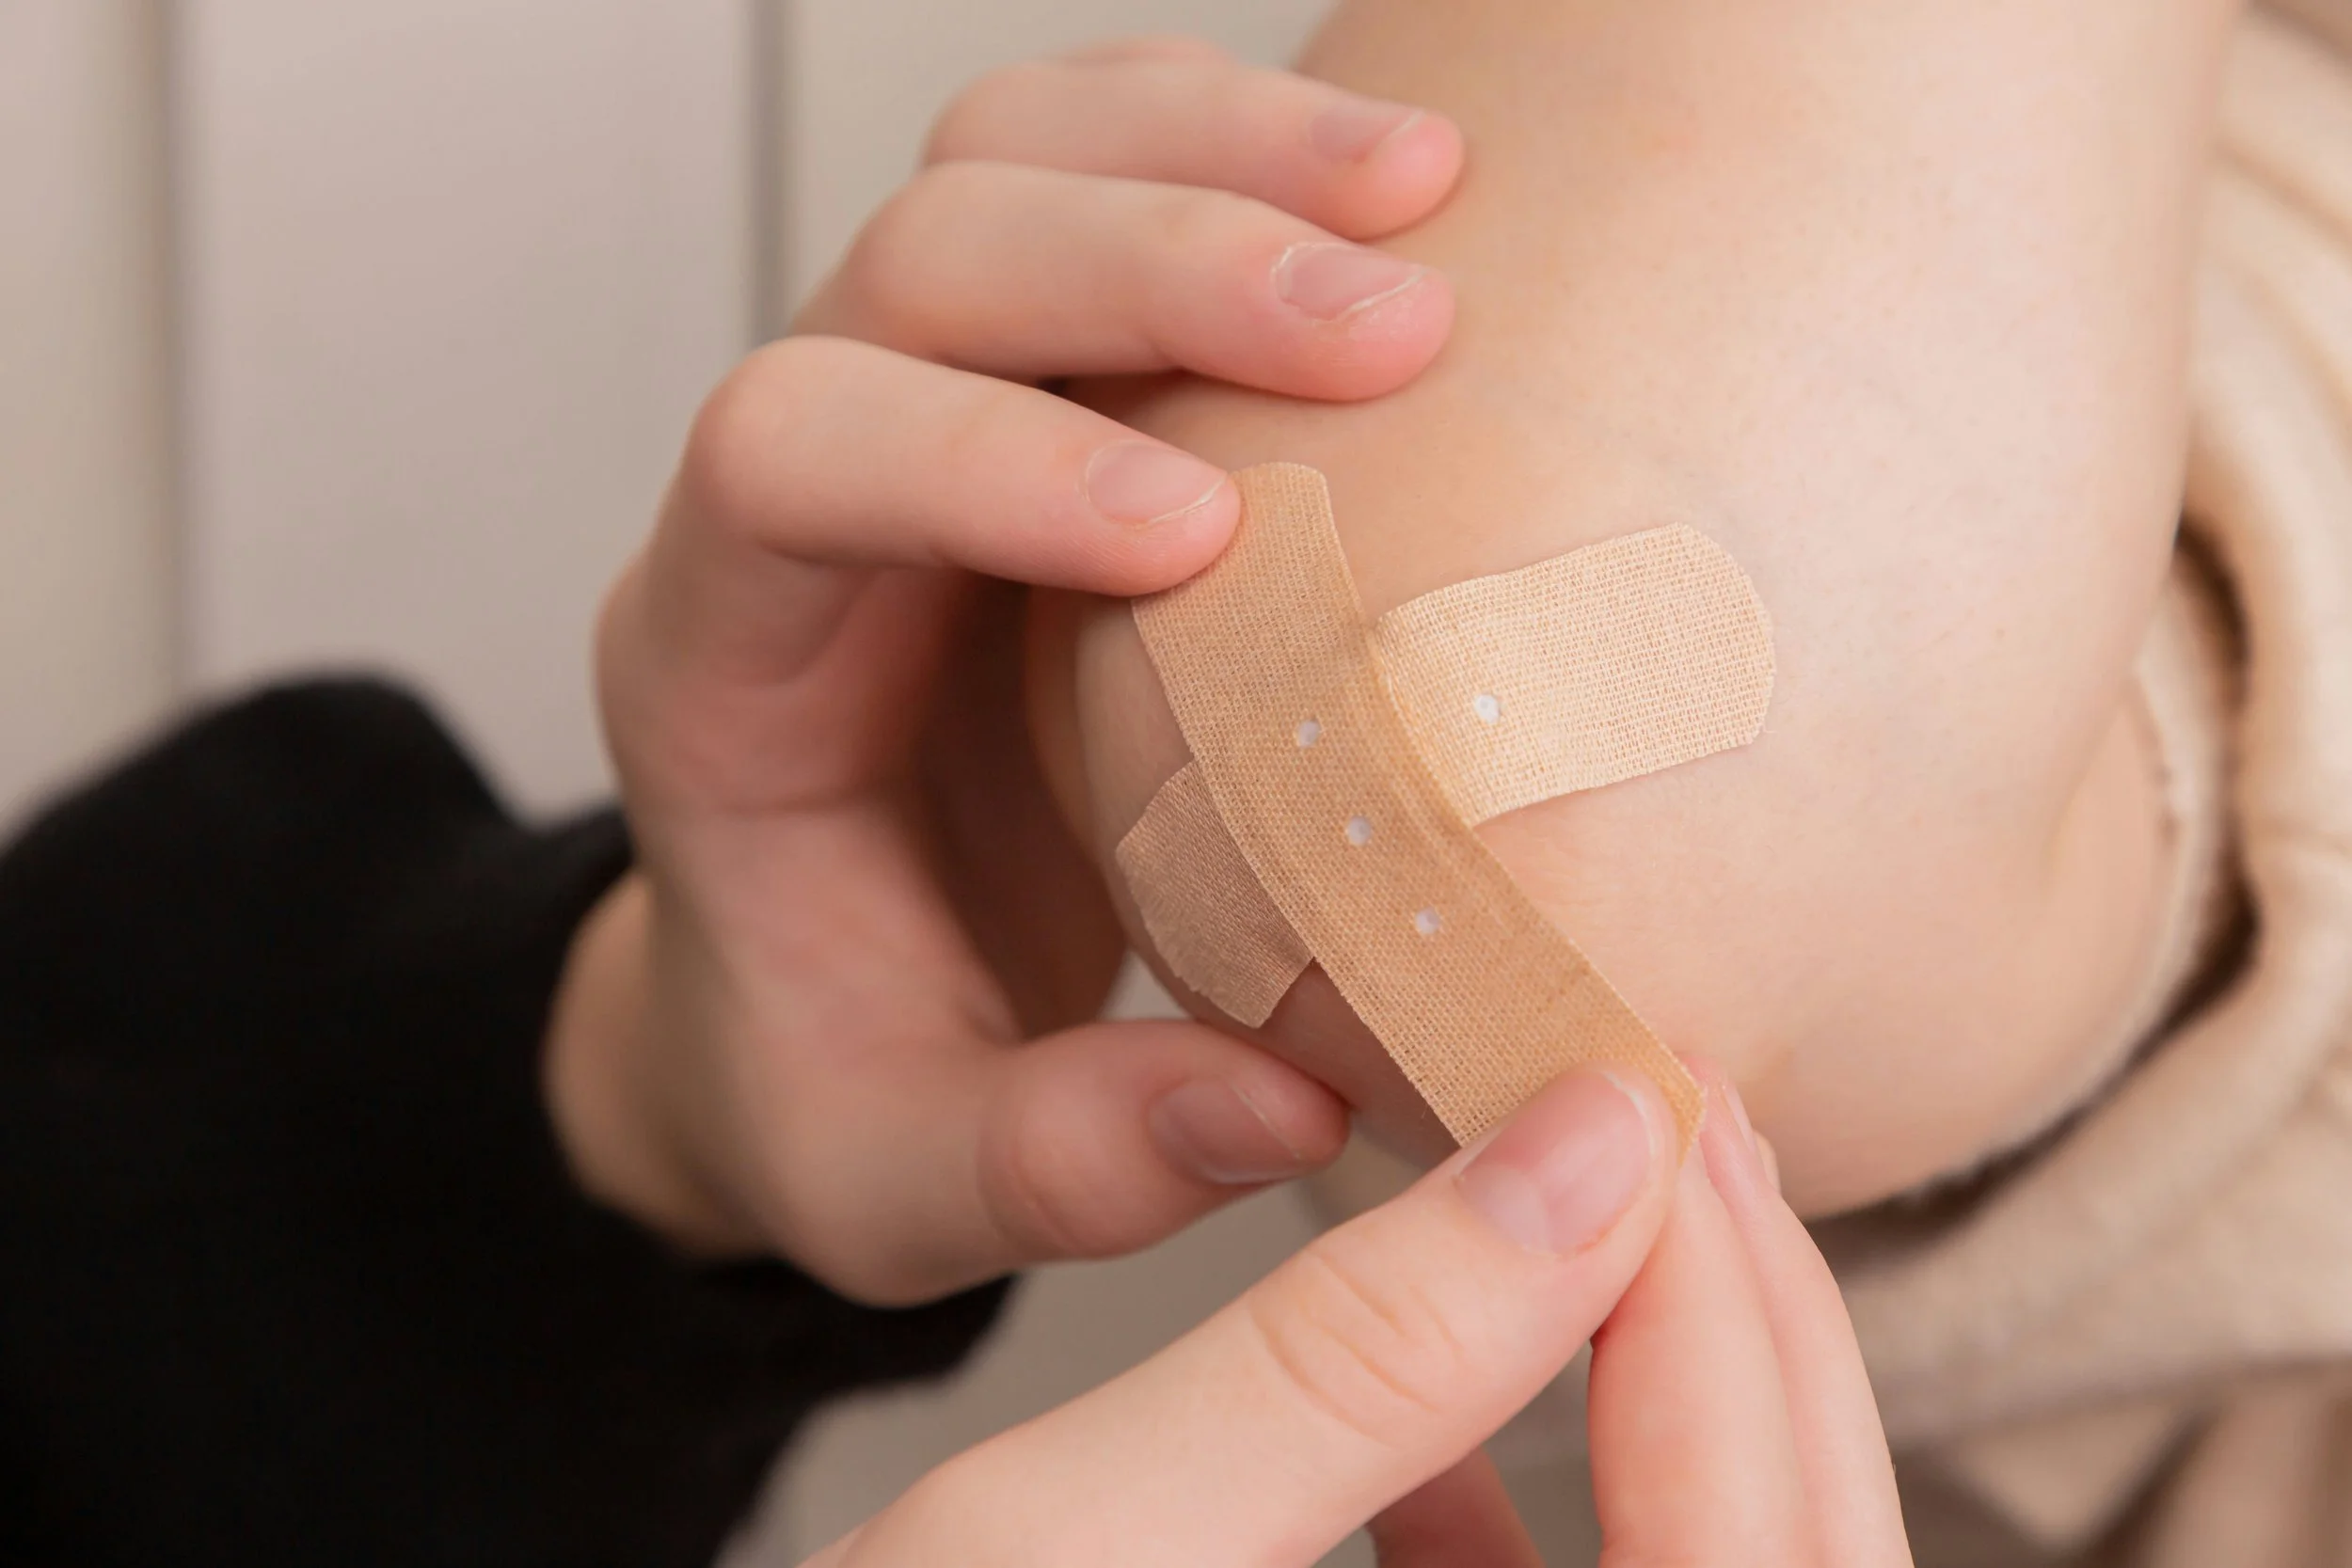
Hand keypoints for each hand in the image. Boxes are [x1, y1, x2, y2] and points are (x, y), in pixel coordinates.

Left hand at [546, 38, 1464, 1299]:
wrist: (809, 987)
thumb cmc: (835, 1065)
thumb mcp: (895, 1179)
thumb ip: (1052, 1164)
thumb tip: (1282, 1109)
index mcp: (719, 665)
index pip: (790, 459)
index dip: (984, 464)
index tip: (1197, 540)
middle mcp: (795, 493)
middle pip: (921, 255)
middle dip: (1152, 259)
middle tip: (1398, 324)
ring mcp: (919, 405)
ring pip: (1010, 160)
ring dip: (1213, 146)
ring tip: (1429, 185)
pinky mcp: (1042, 389)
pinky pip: (1101, 185)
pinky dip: (1239, 151)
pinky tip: (1401, 184)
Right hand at [810, 1067, 1911, 1566]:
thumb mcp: (1060, 1544)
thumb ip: (1343, 1356)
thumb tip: (1590, 1147)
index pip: (1738, 1564)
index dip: (1718, 1311)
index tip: (1645, 1098)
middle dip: (1742, 1328)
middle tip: (1667, 1119)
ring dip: (1662, 1395)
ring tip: (1583, 1202)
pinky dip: (1525, 1514)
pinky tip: (1422, 1423)